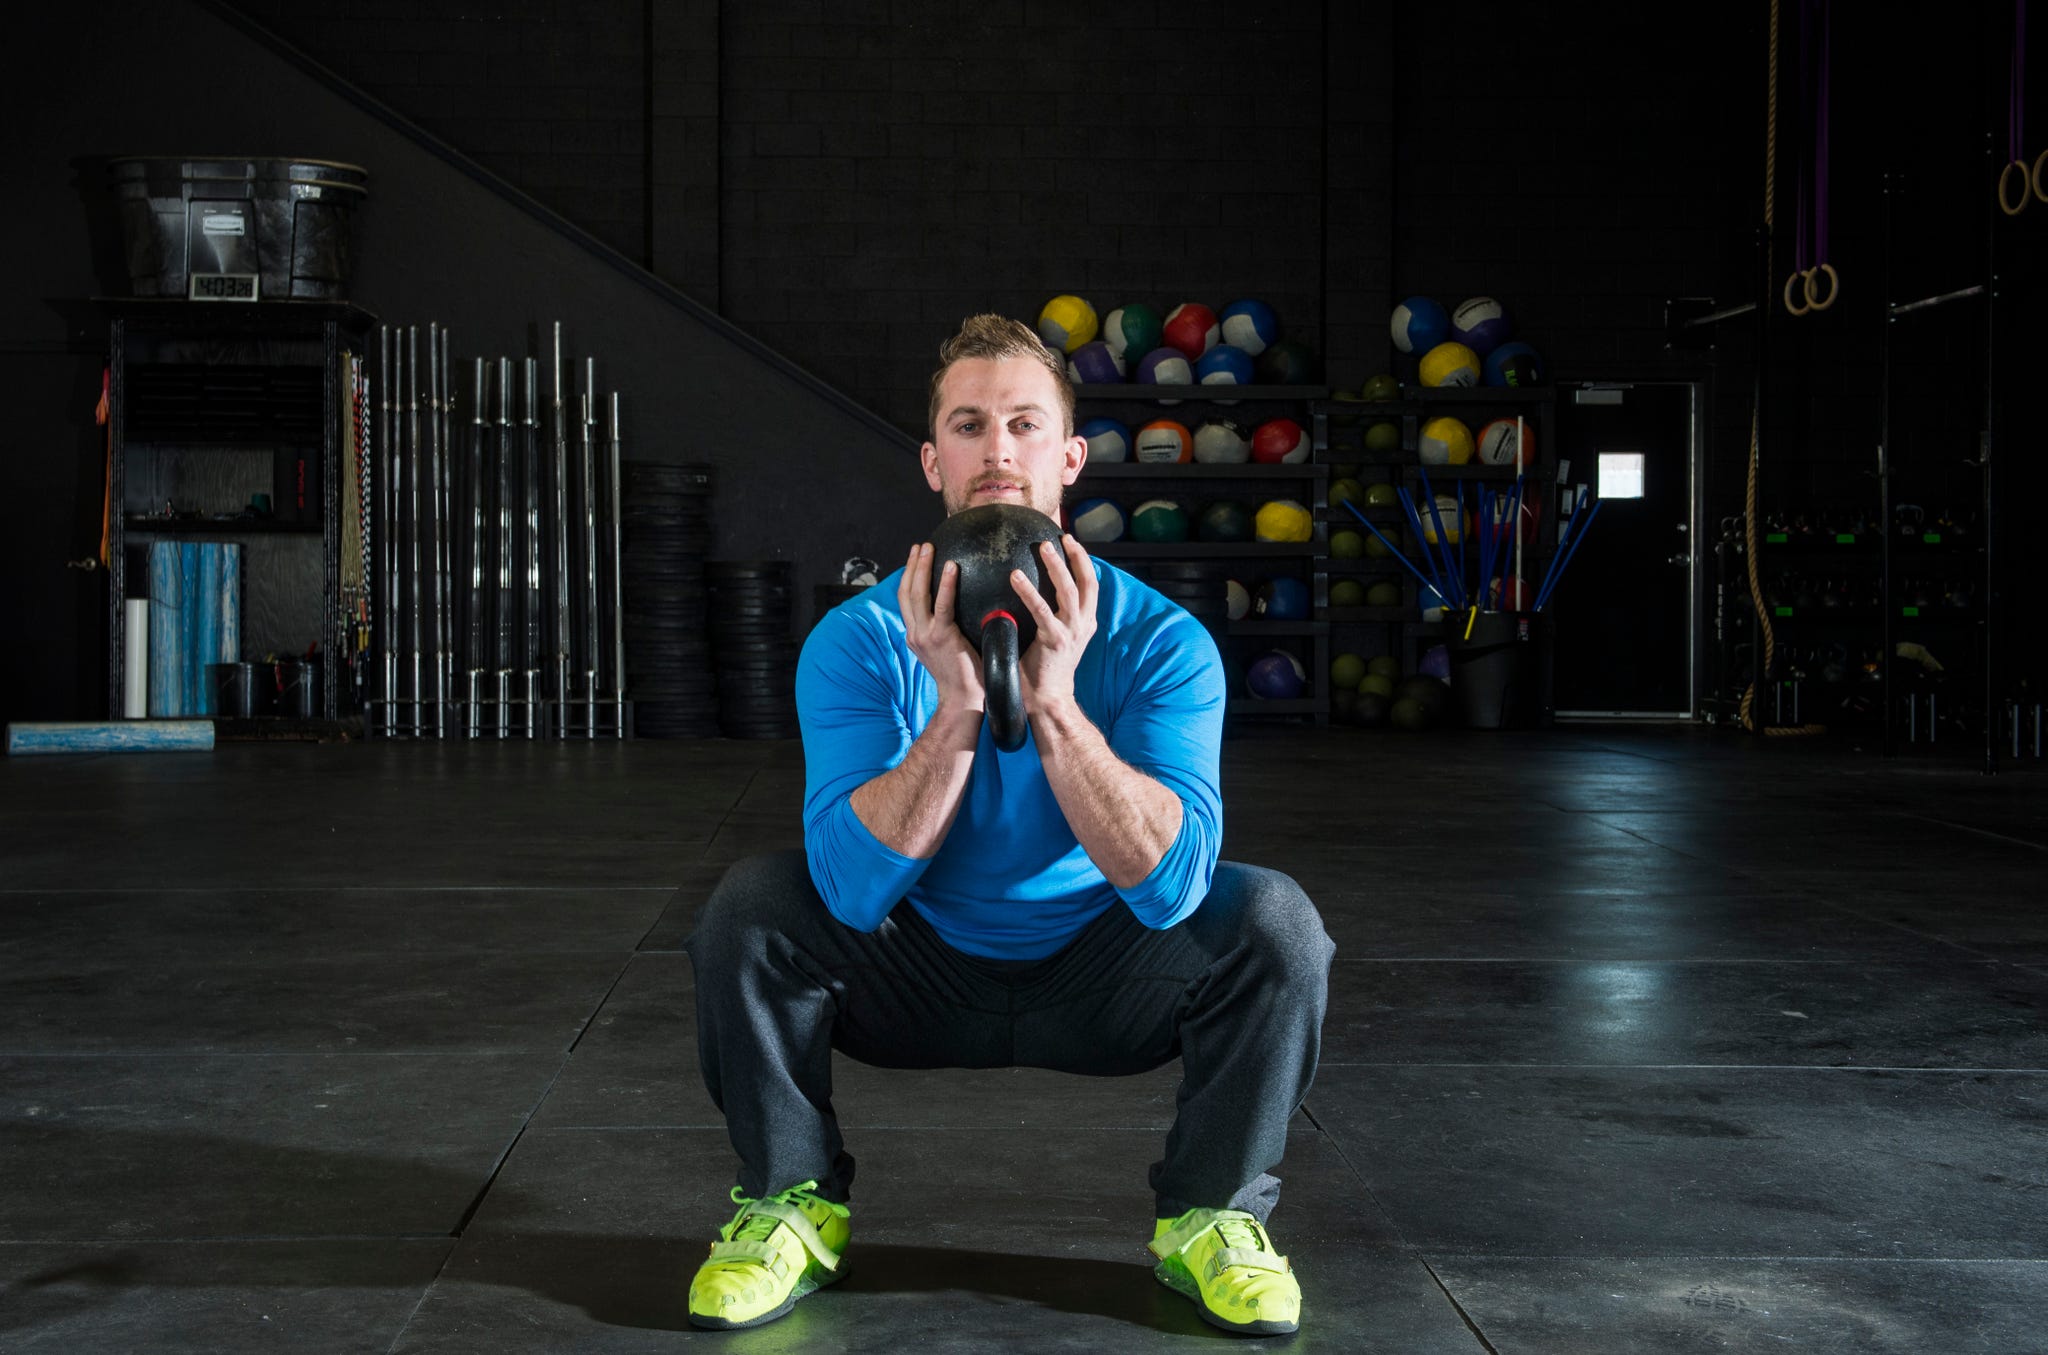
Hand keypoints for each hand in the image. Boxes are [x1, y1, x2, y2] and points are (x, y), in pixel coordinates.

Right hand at [899, 542, 983, 712]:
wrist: (962, 701)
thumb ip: (948, 632)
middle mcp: (914, 633)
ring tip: (928, 547)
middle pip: (906, 592)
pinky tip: (952, 566)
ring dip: (922, 567)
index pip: (907, 601)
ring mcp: (925, 635)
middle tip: (920, 545)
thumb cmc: (964, 677)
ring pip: (917, 593)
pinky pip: (942, 605)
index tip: (914, 559)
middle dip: (911, 566)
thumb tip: (963, 612)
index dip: (908, 578)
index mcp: (915, 636)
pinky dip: (945, 584)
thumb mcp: (948, 651)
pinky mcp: (941, 637)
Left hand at [1010, 533, 1097, 713]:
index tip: (1071, 542)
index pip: (1091, 585)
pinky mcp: (1055, 640)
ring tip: (1043, 548)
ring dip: (1056, 566)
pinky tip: (1015, 576)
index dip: (1084, 561)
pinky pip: (1041, 609)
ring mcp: (1071, 632)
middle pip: (1088, 582)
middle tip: (1061, 537)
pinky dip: (1029, 591)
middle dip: (1078, 556)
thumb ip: (1052, 618)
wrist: (1047, 700)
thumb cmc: (1043, 671)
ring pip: (1069, 590)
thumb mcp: (1055, 638)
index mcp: (1086, 623)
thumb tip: (1035, 594)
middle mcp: (1084, 625)